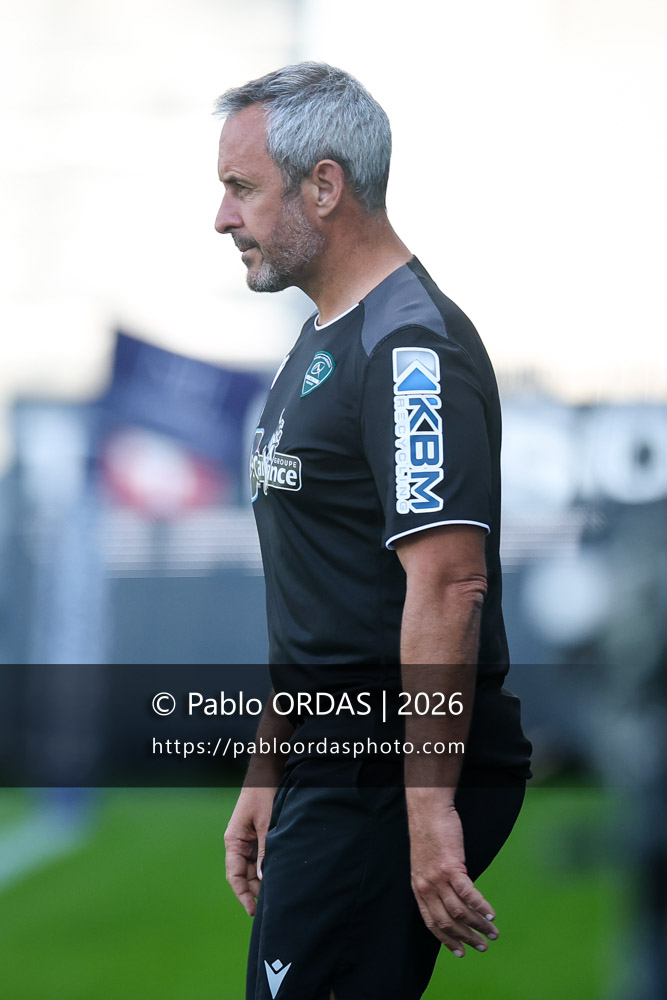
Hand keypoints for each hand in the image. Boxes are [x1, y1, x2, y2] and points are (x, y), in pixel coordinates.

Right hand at [224, 785, 275, 915]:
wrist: (267, 774)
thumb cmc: (262, 794)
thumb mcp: (265, 824)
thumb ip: (264, 851)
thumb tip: (263, 879)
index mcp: (233, 841)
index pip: (234, 875)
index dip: (242, 895)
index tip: (252, 911)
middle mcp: (239, 844)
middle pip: (244, 875)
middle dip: (255, 891)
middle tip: (271, 906)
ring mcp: (249, 841)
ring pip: (254, 869)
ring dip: (262, 880)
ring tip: (277, 895)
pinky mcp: (259, 837)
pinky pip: (261, 858)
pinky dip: (268, 868)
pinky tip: (278, 877)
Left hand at [407, 792, 497, 956]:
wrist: (428, 812)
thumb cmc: (430, 835)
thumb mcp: (426, 865)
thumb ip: (435, 884)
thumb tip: (451, 900)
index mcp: (419, 888)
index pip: (432, 923)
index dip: (447, 940)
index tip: (461, 952)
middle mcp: (426, 887)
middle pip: (447, 922)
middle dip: (466, 938)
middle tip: (483, 947)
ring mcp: (438, 878)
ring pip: (459, 911)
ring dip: (478, 925)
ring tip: (492, 932)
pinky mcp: (451, 866)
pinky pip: (468, 893)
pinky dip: (481, 906)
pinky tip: (491, 914)